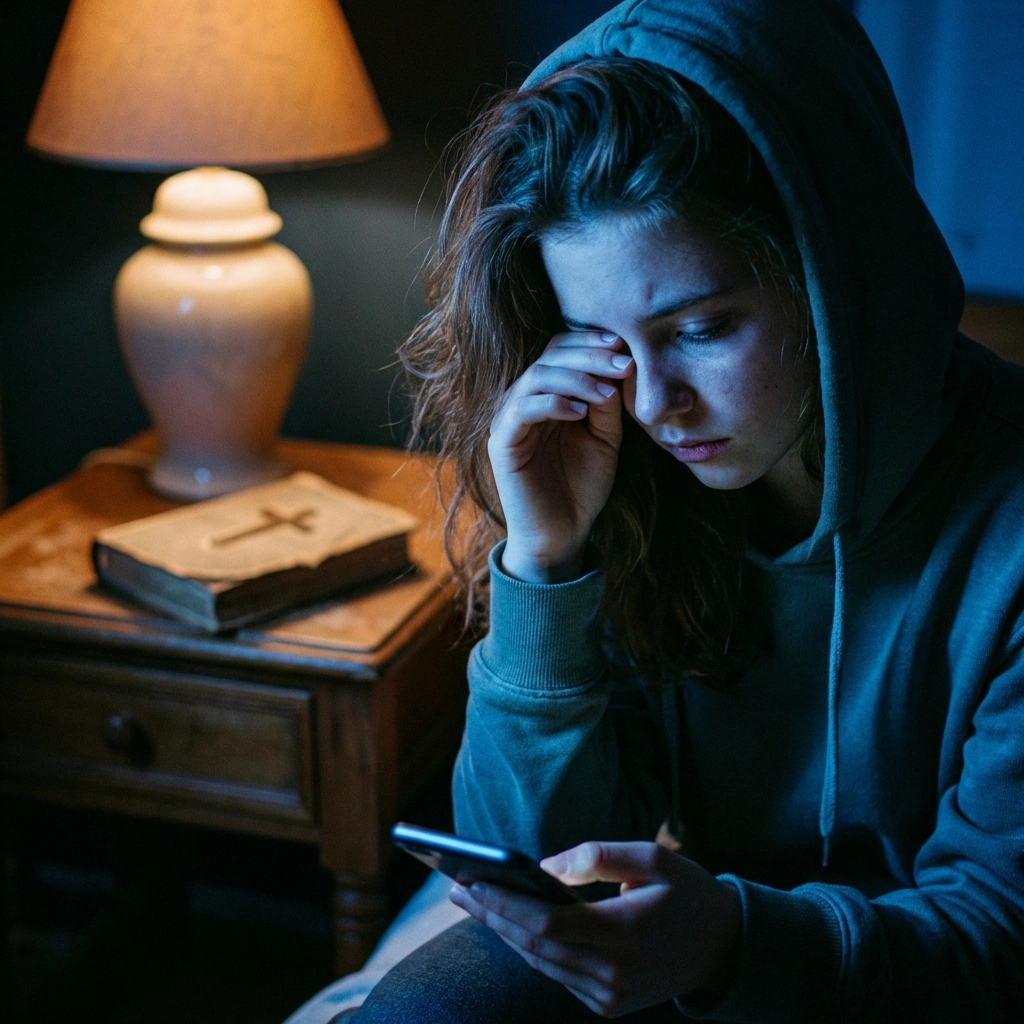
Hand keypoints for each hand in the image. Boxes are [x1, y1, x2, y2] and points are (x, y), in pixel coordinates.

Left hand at [449, 841, 740, 1017]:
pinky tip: (509, 924)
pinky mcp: (608, 1005)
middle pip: (534, 945)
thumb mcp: (652, 858)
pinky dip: (530, 948)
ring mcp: (610, 996)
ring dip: (503, 932)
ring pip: (540, 963)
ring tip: (474, 901)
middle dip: (491, 916)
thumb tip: (544, 866)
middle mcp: (613, 973)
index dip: (504, 905)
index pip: (547, 924)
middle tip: (457, 888)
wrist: (724, 947)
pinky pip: (557, 974)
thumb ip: (598, 856)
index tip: (472, 882)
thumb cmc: (687, 892)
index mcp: (623, 934)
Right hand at [487, 331, 633, 582]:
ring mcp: (509, 420)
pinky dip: (553, 403)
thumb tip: (618, 364)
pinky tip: (581, 412)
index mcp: (546, 395)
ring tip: (606, 393)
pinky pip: (522, 409)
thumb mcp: (606, 438)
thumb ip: (607, 404)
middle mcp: (523, 401)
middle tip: (623, 364)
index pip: (558, 350)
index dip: (588, 341)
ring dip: (576, 378)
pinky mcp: (502, 443)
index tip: (623, 345)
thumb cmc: (583, 487)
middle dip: (590, 356)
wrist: (563, 535)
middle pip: (549, 357)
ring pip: (536, 377)